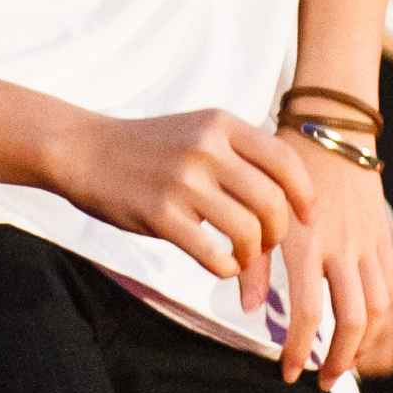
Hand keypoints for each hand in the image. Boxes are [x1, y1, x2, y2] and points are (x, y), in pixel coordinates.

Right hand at [56, 109, 309, 310]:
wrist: (85, 151)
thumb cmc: (149, 148)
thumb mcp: (198, 130)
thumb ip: (240, 152)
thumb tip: (290, 193)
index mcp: (221, 124)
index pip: (285, 161)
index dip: (305, 195)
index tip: (308, 218)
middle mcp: (206, 148)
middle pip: (272, 202)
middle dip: (278, 233)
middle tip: (266, 244)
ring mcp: (183, 182)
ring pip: (248, 232)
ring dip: (253, 255)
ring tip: (242, 258)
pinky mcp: (161, 215)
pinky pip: (214, 256)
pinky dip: (227, 269)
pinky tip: (221, 266)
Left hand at [267, 134, 392, 389]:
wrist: (330, 126)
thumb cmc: (283, 165)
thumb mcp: (258, 208)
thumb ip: (253, 261)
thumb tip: (251, 310)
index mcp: (304, 243)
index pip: (308, 314)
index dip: (300, 350)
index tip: (288, 372)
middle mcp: (340, 247)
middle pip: (352, 320)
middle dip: (339, 360)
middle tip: (323, 381)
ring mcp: (366, 241)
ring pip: (377, 307)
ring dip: (364, 343)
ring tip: (346, 360)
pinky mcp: (382, 232)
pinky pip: (388, 282)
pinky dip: (381, 311)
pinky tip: (365, 324)